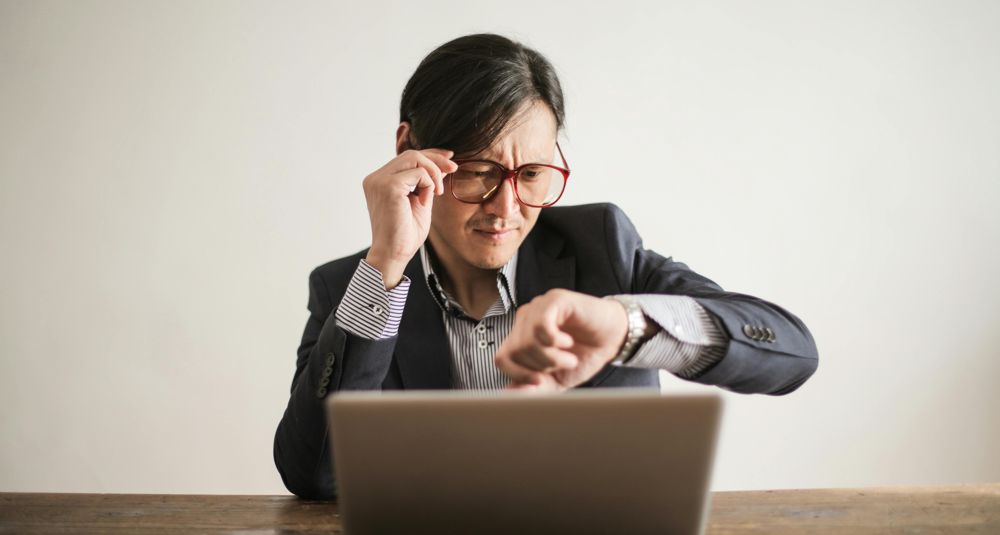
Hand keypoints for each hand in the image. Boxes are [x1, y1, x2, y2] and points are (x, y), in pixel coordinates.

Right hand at [362, 149, 457, 287]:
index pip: (406, 158)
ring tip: (438, 193)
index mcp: (380, 181)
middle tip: (454, 169)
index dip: (430, 154)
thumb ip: (426, 183)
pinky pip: (418, 173)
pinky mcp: (388, 186)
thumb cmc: (405, 234)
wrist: (394, 254)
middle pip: (411, 154)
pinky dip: (429, 185)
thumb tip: (443, 164)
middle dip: (436, 159)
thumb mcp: (420, 201)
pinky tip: (425, 202)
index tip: (449, 158)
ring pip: (414, 158)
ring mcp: (379, 181)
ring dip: (433, 173)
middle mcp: (375, 178)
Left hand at [494, 289, 630, 391]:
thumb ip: (534, 388)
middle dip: (540, 367)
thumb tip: (511, 395)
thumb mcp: (557, 380)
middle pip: (514, 351)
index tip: (540, 381)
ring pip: (526, 341)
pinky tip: (568, 342)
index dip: (518, 375)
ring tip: (569, 357)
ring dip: (551, 357)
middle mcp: (525, 319)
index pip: (502, 358)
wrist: (614, 338)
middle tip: (562, 365)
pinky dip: (555, 341)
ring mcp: (538, 307)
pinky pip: (541, 325)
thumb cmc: (585, 355)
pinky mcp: (554, 300)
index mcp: (521, 336)